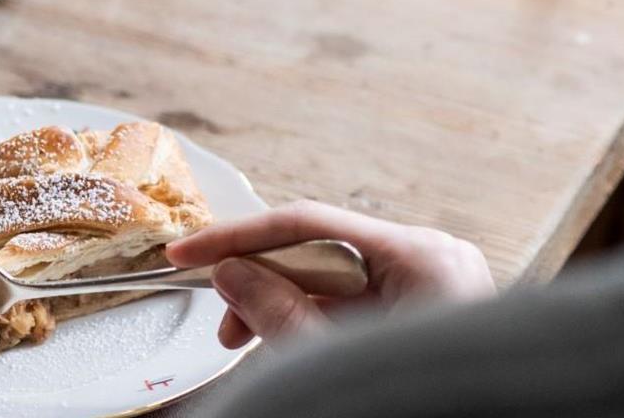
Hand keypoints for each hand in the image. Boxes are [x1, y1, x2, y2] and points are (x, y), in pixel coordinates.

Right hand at [166, 201, 495, 348]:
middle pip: (320, 249)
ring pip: (335, 278)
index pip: (309, 224)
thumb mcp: (335, 357)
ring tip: (247, 339)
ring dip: (283, 305)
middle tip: (222, 319)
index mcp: (423, 258)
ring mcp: (435, 285)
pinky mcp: (428, 310)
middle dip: (261, 281)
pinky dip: (315, 319)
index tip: (188, 252)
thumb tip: (231, 272)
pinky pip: (357, 301)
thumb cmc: (429, 398)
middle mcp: (434, 260)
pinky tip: (286, 341)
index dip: (237, 237)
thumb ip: (279, 312)